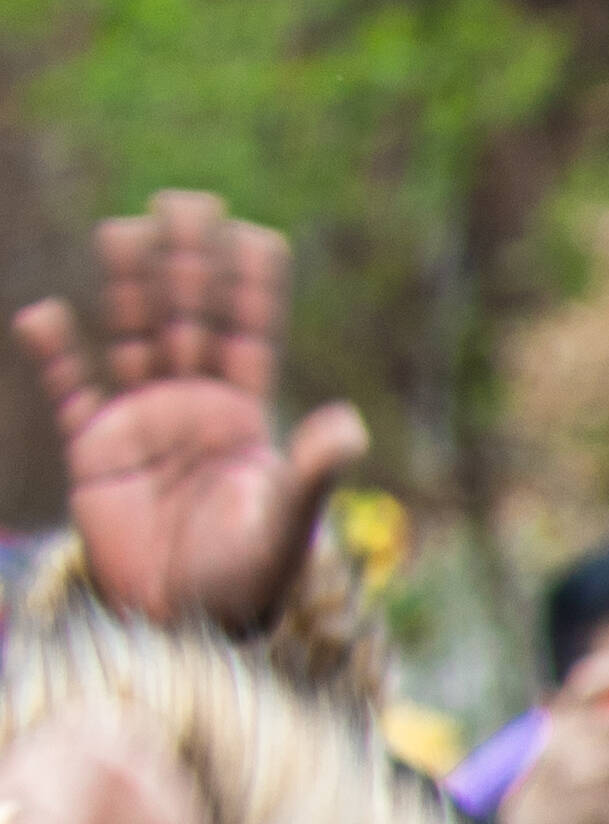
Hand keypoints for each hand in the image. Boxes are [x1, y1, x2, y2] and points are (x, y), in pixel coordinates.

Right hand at [12, 195, 366, 640]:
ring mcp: (140, 422)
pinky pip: (70, 390)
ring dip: (128, 286)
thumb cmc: (248, 580)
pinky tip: (46, 314)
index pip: (249, 336)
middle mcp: (192, 407)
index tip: (255, 233)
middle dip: (187, 263)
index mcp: (245, 418)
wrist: (187, 623)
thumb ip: (309, 473)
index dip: (251, 288)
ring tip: (125, 229)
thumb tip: (347, 427)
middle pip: (187, 318)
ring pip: (132, 337)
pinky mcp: (93, 448)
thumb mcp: (284, 525)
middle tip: (186, 200)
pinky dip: (57, 356)